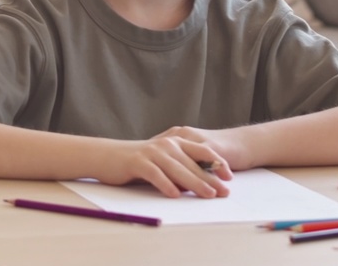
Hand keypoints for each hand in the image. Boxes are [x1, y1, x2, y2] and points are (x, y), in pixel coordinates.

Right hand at [96, 130, 232, 198]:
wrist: (107, 156)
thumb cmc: (137, 162)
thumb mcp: (162, 161)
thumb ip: (179, 169)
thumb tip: (199, 185)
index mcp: (175, 142)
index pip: (202, 152)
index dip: (218, 163)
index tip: (230, 177)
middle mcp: (166, 144)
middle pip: (193, 163)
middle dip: (211, 178)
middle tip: (224, 192)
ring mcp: (153, 152)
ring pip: (178, 169)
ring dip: (194, 183)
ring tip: (207, 194)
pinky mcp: (138, 162)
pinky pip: (155, 174)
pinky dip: (166, 184)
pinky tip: (175, 194)